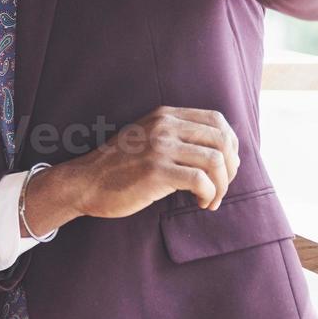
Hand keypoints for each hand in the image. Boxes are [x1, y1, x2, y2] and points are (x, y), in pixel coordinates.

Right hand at [22, 107, 240, 237]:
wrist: (86, 182)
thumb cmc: (120, 167)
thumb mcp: (148, 138)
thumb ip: (176, 136)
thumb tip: (219, 152)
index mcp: (166, 115)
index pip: (217, 120)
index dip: (231, 145)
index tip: (226, 167)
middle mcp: (165, 126)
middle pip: (221, 140)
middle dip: (231, 168)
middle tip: (222, 187)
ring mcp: (160, 147)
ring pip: (215, 161)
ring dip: (222, 185)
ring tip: (212, 199)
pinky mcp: (156, 172)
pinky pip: (200, 180)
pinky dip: (209, 195)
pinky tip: (201, 203)